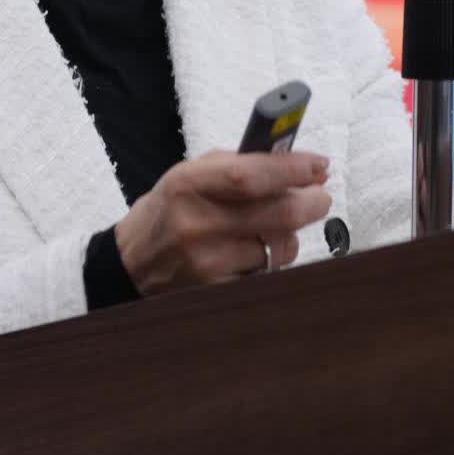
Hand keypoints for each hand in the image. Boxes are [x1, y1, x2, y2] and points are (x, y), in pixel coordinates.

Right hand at [114, 150, 330, 295]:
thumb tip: (298, 164)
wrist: (133, 261)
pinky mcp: (217, 290)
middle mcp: (198, 224)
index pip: (252, 175)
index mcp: (188, 184)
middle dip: (312, 202)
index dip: (293, 169)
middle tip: (320, 195)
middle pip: (280, 214)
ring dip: (290, 234)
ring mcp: (208, 262)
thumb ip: (239, 165)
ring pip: (280, 246)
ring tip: (275, 225)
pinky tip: (254, 250)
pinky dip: (271, 259)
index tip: (319, 165)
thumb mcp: (191, 174)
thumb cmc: (169, 209)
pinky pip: (267, 272)